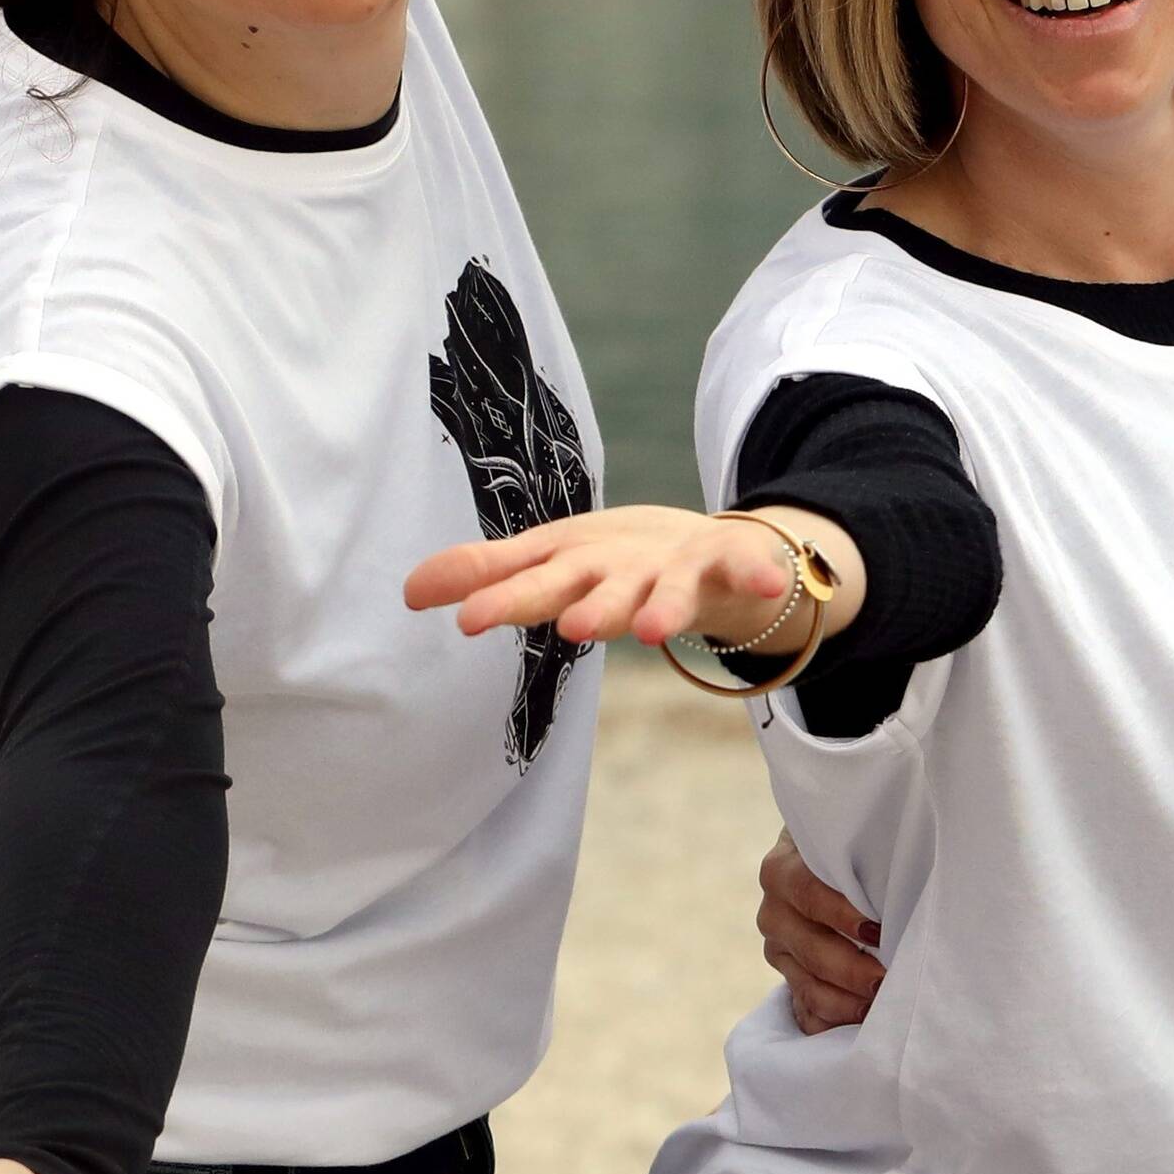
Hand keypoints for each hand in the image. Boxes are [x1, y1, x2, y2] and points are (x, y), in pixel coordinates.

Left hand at [408, 504, 811, 653]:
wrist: (707, 541)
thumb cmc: (615, 559)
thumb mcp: (553, 563)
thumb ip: (490, 578)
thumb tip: (408, 591)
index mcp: (575, 566)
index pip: (533, 585)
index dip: (502, 599)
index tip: (466, 619)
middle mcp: (621, 565)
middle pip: (600, 585)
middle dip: (586, 604)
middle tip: (570, 626)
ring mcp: (676, 563)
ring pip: (669, 585)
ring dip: (664, 603)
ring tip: (653, 631)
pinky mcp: (726, 561)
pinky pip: (741, 567)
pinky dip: (755, 571)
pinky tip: (765, 584)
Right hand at [757, 831, 883, 1030]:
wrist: (830, 861)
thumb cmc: (857, 844)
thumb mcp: (856, 837)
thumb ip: (867, 853)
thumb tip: (903, 865)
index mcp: (783, 869)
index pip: (806, 892)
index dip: (841, 914)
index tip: (877, 931)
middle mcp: (774, 910)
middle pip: (810, 948)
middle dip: (851, 969)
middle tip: (887, 981)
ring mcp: (779, 948)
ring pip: (808, 985)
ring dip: (847, 1002)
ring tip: (880, 1007)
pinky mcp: (791, 976)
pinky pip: (807, 1010)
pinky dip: (834, 1021)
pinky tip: (861, 1025)